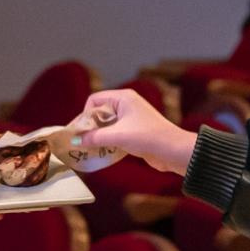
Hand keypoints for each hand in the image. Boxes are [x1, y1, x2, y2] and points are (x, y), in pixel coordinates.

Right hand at [74, 89, 197, 174]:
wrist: (174, 151)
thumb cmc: (148, 138)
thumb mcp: (117, 136)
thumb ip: (94, 137)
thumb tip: (75, 140)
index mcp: (123, 98)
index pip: (95, 100)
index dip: (85, 115)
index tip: (79, 131)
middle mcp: (127, 104)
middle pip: (99, 112)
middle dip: (90, 127)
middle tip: (80, 142)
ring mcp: (131, 118)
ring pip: (107, 124)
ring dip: (98, 136)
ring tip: (88, 149)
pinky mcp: (135, 131)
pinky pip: (115, 133)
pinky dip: (107, 141)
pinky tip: (101, 152)